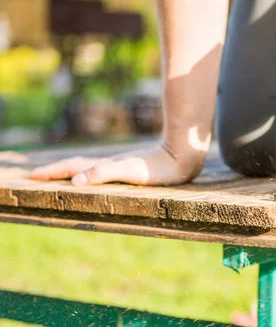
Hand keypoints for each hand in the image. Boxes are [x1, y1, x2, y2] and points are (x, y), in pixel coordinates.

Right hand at [28, 145, 204, 185]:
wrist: (181, 156)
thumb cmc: (157, 167)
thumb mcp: (129, 171)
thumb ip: (103, 173)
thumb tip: (74, 181)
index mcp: (105, 166)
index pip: (72, 168)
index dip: (52, 172)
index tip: (31, 176)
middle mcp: (110, 165)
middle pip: (76, 166)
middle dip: (55, 171)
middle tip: (35, 176)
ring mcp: (120, 166)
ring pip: (89, 168)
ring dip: (71, 172)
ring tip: (58, 176)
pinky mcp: (132, 170)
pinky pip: (104, 172)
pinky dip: (91, 174)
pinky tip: (96, 177)